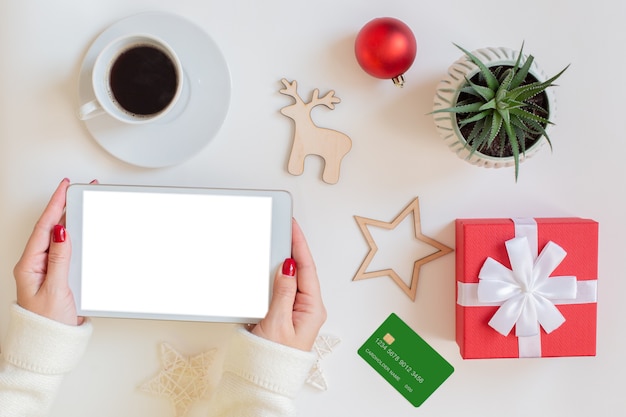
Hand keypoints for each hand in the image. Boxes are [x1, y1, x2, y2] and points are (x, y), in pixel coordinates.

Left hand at [13, 178, 83, 325]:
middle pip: (49, 228)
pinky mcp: (58, 276)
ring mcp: (46, 270)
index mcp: (30, 265)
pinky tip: (79, 231)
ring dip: (68, 220)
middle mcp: (36, 265)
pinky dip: (73, 237)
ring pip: (58, 238)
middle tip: (75, 189)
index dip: (55, 205)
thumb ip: (59, 259)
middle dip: (62, 206)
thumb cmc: (48, 323)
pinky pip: (65, 250)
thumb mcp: (55, 289)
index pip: (44, 228)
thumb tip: (62, 232)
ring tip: (78, 203)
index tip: (65, 187)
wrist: (50, 344)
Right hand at [252, 219, 326, 350]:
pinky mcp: (284, 313)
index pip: (307, 269)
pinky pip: (283, 288)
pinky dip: (276, 275)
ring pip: (292, 278)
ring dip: (284, 261)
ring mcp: (296, 310)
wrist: (265, 378)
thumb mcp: (278, 322)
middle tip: (285, 227)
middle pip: (302, 270)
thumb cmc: (275, 357)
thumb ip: (283, 292)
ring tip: (278, 241)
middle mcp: (307, 307)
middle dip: (294, 248)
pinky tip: (270, 267)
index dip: (300, 245)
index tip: (293, 227)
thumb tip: (288, 266)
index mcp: (312, 308)